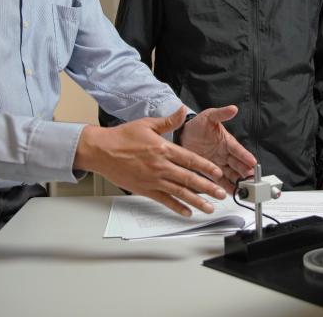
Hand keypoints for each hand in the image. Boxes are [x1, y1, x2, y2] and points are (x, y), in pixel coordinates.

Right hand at [74, 108, 226, 216]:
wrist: (101, 151)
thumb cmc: (122, 137)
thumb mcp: (147, 124)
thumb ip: (168, 121)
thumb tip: (181, 111)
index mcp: (163, 149)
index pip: (190, 159)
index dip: (206, 167)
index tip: (217, 173)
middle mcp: (160, 166)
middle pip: (189, 178)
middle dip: (208, 187)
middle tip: (221, 193)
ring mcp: (153, 180)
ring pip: (180, 192)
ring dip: (197, 201)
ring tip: (210, 208)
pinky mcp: (145, 189)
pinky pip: (164, 200)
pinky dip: (177, 207)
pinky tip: (187, 212)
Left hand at [179, 105, 255, 190]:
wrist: (184, 134)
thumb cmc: (198, 125)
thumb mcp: (209, 116)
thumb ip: (221, 114)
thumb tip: (233, 108)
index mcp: (227, 141)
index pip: (237, 149)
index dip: (245, 156)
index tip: (253, 162)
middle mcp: (225, 154)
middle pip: (238, 164)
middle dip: (245, 172)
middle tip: (252, 179)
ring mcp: (219, 163)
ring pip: (232, 174)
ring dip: (238, 181)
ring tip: (245, 189)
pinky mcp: (211, 171)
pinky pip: (221, 180)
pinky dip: (227, 187)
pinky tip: (233, 193)